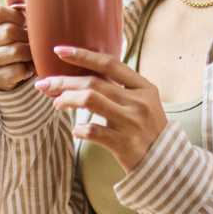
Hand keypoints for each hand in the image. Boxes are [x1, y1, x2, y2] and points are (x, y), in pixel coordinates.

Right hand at [0, 0, 33, 90]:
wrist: (8, 70)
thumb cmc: (15, 38)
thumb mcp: (15, 20)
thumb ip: (15, 4)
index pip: (0, 12)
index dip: (18, 17)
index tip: (25, 23)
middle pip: (9, 32)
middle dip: (27, 36)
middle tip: (35, 40)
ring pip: (15, 51)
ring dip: (29, 53)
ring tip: (33, 53)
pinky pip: (17, 71)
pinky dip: (28, 69)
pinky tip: (29, 67)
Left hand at [34, 45, 167, 172]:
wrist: (167, 163)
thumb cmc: (149, 130)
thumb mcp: (144, 103)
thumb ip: (121, 88)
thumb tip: (83, 76)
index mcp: (144, 87)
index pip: (109, 64)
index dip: (82, 55)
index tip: (59, 51)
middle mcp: (138, 102)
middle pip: (93, 82)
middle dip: (64, 81)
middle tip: (45, 84)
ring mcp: (131, 123)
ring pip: (89, 100)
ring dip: (67, 100)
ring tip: (57, 104)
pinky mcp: (124, 144)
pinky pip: (92, 131)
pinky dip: (78, 129)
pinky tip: (75, 130)